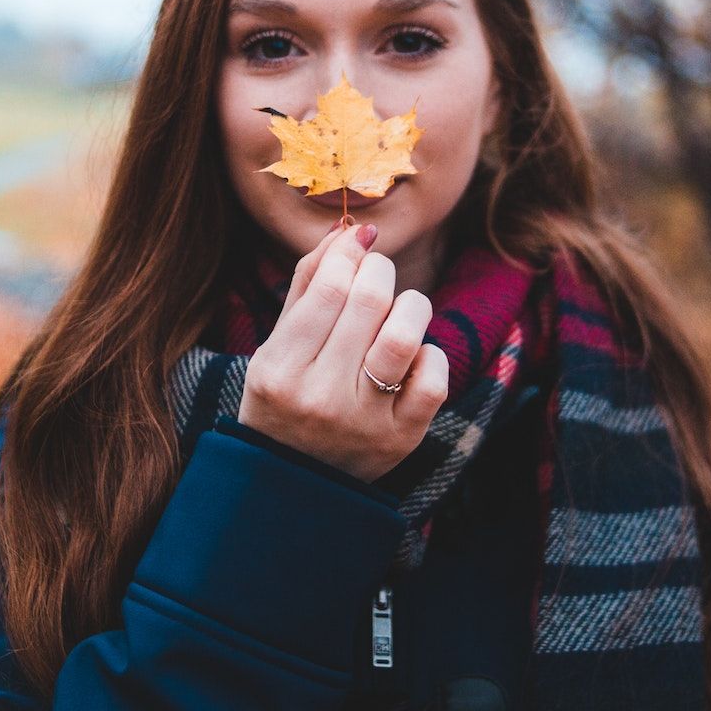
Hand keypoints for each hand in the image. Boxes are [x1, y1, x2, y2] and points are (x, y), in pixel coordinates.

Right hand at [237, 222, 448, 483]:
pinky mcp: (402, 439)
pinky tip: (412, 357)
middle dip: (380, 271)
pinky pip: (433, 379)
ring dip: (410, 305)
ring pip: (404, 336)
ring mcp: (364, 421)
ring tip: (400, 309)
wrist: (295, 481)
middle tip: (377, 274)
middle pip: (369, 301)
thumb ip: (309, 282)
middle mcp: (320, 397)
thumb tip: (352, 230)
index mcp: (280, 369)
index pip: (328, 287)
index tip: (358, 245)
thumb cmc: (286, 396)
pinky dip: (430, 355)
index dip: (350, 253)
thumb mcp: (278, 343)